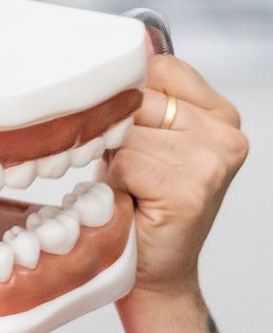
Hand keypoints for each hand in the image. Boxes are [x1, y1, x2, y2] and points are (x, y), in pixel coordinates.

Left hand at [106, 52, 249, 303]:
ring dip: (113, 161)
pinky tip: (131, 201)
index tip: (121, 127)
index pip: (160, 68)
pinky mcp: (193, 187)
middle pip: (141, 98)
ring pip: (131, 132)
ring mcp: (215, 159)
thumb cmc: (138, 203)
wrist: (153, 271)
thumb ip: (137, 103)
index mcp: (220, 112)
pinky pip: (129, 162)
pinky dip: (116, 181)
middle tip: (124, 169)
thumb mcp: (141, 141)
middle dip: (116, 131)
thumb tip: (106, 62)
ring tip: (129, 186)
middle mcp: (226, 132)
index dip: (125, 95)